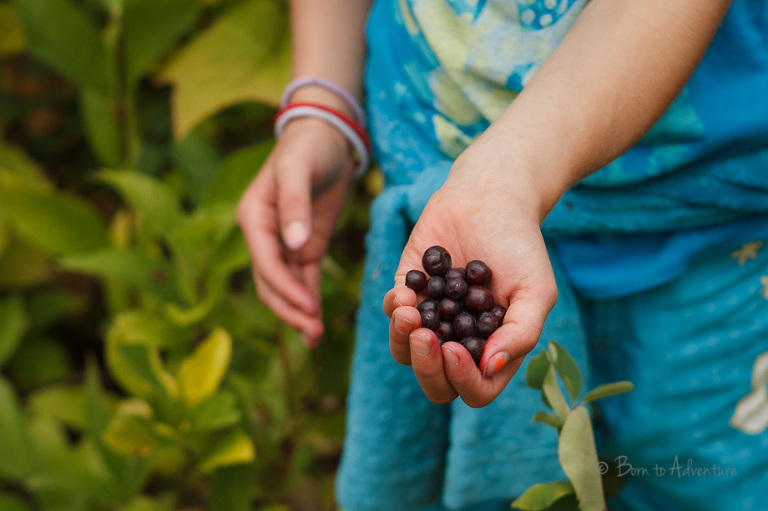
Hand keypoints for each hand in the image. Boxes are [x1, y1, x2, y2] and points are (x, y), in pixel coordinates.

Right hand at [237, 118, 354, 346]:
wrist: (326, 138)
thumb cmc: (307, 148)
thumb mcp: (298, 170)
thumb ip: (294, 206)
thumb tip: (292, 246)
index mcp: (254, 217)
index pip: (265, 261)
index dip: (284, 287)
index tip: (306, 307)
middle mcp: (264, 235)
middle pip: (270, 282)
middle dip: (289, 308)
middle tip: (311, 331)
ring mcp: (285, 243)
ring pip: (285, 287)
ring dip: (298, 312)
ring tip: (314, 337)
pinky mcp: (305, 246)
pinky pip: (304, 279)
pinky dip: (308, 301)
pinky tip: (314, 324)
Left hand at [382, 163, 557, 407]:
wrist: (489, 198)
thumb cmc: (519, 246)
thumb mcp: (536, 289)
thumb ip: (521, 333)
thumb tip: (489, 367)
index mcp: (494, 350)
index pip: (477, 389)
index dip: (463, 379)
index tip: (454, 349)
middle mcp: (460, 342)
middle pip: (436, 383)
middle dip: (426, 367)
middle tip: (425, 337)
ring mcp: (432, 319)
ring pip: (405, 354)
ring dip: (402, 340)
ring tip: (408, 311)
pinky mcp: (408, 292)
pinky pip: (391, 315)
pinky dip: (393, 308)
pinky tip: (405, 291)